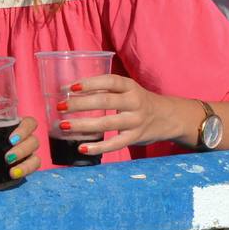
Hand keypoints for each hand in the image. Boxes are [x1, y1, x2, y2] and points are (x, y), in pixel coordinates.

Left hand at [0, 116, 42, 179]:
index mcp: (16, 126)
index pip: (30, 123)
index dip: (25, 130)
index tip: (11, 139)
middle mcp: (25, 140)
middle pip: (34, 142)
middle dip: (22, 150)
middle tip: (7, 158)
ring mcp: (27, 156)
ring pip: (35, 160)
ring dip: (25, 167)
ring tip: (11, 173)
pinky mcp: (22, 170)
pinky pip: (23, 177)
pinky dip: (9, 183)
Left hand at [57, 74, 187, 155]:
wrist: (169, 117)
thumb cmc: (137, 101)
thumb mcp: (126, 89)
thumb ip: (105, 90)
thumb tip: (68, 91)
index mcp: (130, 86)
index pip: (109, 81)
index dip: (89, 83)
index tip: (70, 87)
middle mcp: (134, 102)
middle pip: (105, 102)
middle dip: (80, 104)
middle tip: (60, 106)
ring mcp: (136, 121)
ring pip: (106, 123)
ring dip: (83, 125)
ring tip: (63, 126)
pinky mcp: (135, 137)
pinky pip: (115, 144)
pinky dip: (97, 147)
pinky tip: (82, 148)